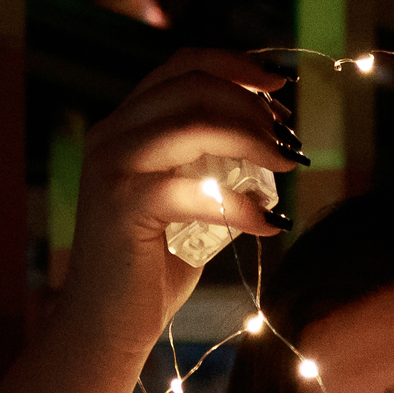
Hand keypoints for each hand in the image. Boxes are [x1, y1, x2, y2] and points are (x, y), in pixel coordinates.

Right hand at [59, 48, 299, 351]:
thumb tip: (276, 147)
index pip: (183, 67)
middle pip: (194, 86)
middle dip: (253, 107)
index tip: (280, 88)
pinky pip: (195, 187)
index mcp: (126, 126)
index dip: (236, 66)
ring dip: (252, 139)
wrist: (104, 326)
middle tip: (289, 142)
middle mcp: (113, 135)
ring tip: (287, 166)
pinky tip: (268, 224)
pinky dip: (241, 203)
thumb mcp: (189, 204)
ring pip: (194, 122)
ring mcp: (112, 166)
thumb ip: (216, 168)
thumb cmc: (153, 268)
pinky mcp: (122, 204)